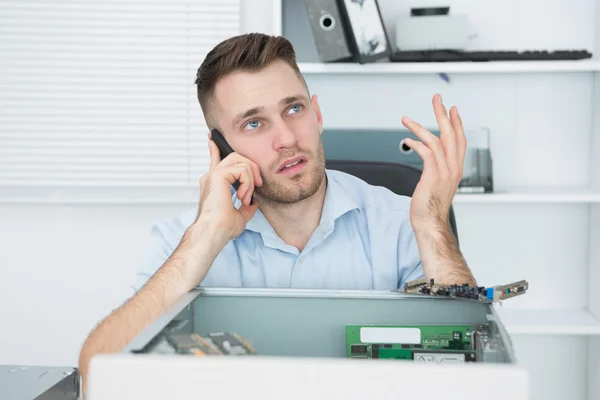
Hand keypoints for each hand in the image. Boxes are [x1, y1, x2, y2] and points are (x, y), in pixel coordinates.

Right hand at [195, 134, 261, 242]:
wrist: (214, 232)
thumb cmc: (222, 228)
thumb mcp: (240, 216)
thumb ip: (247, 207)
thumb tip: (255, 202)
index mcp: (214, 185)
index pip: (215, 161)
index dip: (215, 150)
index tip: (212, 140)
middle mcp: (212, 177)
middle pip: (234, 156)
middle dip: (251, 167)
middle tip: (258, 185)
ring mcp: (214, 174)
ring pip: (240, 160)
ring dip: (250, 179)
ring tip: (246, 197)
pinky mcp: (218, 174)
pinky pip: (241, 169)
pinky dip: (247, 183)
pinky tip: (242, 196)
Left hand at [401, 94, 465, 231]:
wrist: (430, 222)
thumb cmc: (430, 206)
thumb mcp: (437, 184)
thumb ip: (437, 170)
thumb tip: (430, 160)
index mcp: (456, 168)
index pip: (460, 140)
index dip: (457, 123)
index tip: (453, 109)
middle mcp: (453, 167)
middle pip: (451, 134)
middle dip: (443, 114)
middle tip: (437, 99)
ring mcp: (445, 171)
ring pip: (437, 140)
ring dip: (420, 127)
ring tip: (406, 119)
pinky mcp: (433, 175)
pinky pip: (426, 152)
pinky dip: (416, 144)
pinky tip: (406, 140)